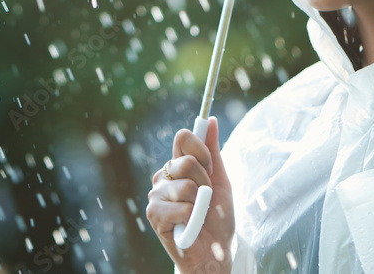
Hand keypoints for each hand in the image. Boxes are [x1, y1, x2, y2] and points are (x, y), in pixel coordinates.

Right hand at [146, 116, 234, 273]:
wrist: (214, 252)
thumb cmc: (216, 218)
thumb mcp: (220, 181)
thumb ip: (213, 151)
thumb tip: (212, 120)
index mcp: (177, 165)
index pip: (183, 137)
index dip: (200, 149)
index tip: (210, 167)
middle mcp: (163, 177)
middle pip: (186, 162)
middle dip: (205, 183)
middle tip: (205, 199)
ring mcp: (156, 195)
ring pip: (186, 187)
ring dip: (200, 204)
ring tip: (197, 214)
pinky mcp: (153, 214)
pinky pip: (181, 207)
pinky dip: (193, 218)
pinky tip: (188, 225)